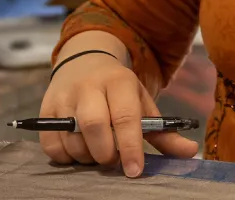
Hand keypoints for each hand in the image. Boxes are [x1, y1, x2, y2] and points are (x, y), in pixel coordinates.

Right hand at [38, 51, 198, 177]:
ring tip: (96, 153)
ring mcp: (63, 97)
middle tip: (112, 160)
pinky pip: (51, 146)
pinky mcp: (45, 110)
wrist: (83, 64)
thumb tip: (190, 152)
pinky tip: (78, 150)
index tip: (134, 171)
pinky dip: (66, 157)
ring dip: (86, 157)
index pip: (124, 115)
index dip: (130, 146)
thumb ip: (164, 132)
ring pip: (71, 138)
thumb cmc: (119, 92)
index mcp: (119, 82)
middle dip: (105, 152)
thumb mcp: (142, 104)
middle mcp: (88, 86)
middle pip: (93, 124)